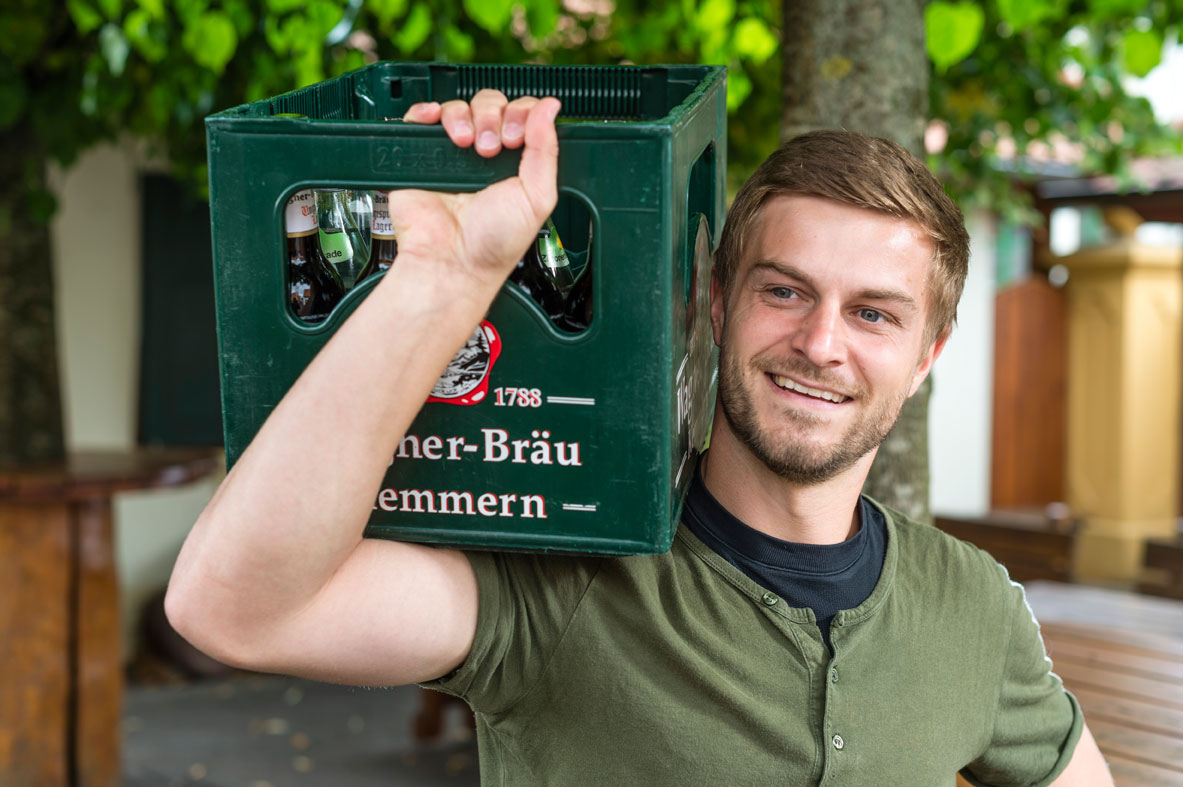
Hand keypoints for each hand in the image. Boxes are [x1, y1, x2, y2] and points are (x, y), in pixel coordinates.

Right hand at [385, 90, 560, 293]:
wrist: (453, 262)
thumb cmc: (494, 243)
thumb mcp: (537, 197)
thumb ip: (546, 150)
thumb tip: (551, 107)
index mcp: (515, 162)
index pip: (521, 114)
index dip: (522, 115)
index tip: (518, 139)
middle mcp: (483, 153)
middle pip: (490, 103)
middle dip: (494, 116)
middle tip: (492, 147)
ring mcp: (452, 153)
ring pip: (458, 107)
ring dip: (464, 116)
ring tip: (466, 146)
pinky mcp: (421, 156)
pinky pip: (421, 117)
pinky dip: (428, 111)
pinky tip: (437, 122)